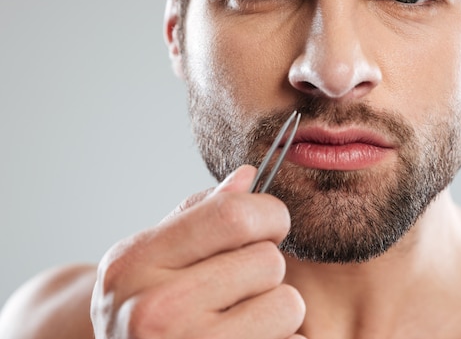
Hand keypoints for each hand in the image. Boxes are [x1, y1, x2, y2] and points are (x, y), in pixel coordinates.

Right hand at [90, 165, 305, 337]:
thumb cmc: (141, 309)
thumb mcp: (148, 258)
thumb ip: (197, 215)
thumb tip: (248, 176)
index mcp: (138, 262)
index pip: (232, 216)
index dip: (268, 213)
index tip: (271, 223)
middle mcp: (159, 310)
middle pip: (268, 261)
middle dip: (266, 269)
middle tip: (241, 285)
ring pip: (287, 305)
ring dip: (276, 310)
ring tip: (242, 319)